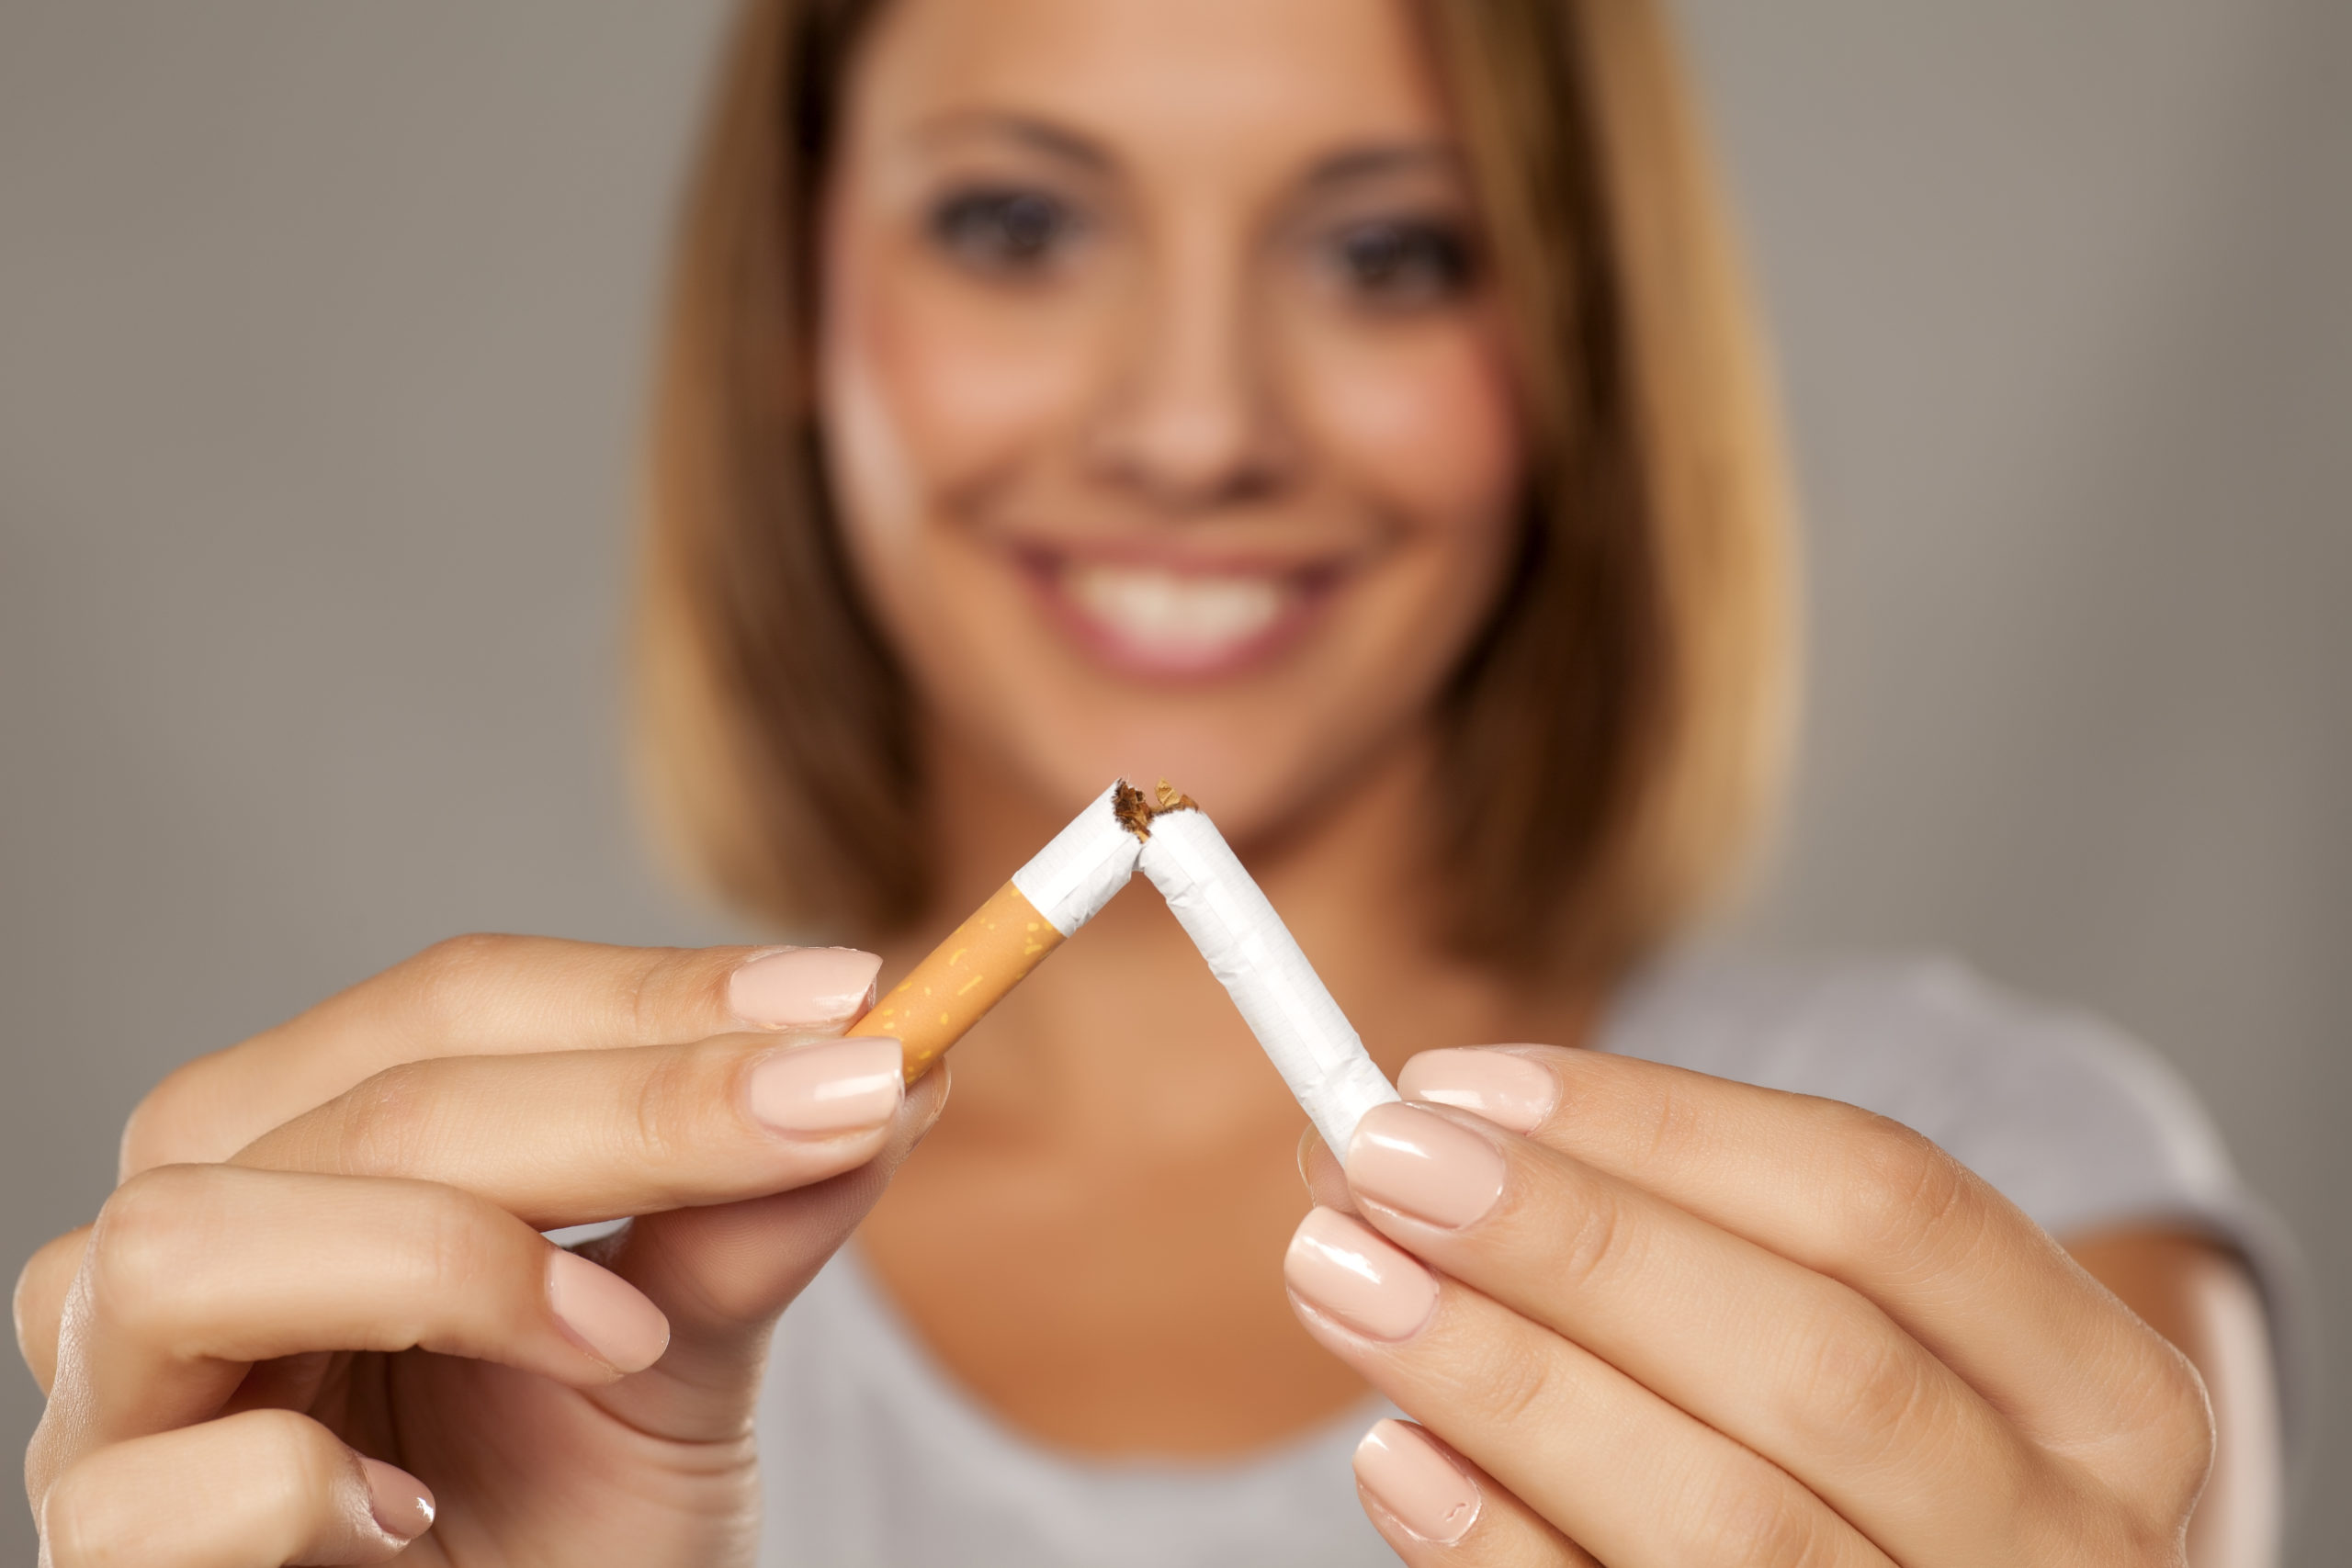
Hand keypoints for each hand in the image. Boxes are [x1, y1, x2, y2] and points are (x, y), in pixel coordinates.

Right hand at [15, 935, 943, 1566]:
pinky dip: (299, 1482)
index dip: (650, 994)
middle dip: (626, 1107)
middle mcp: (185, 1254)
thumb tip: (897, 1061)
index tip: (853, 1000)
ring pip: (190, 1242)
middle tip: (836, 1106)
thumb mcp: (682, 1360)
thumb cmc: (570, 1536)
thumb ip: (750, 1216)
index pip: (449, 1007)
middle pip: (369, 1105)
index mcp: (310, 1155)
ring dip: (444, 1262)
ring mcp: (116, 1410)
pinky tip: (414, 1515)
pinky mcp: (105, 1563)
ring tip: (618, 1342)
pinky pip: (152, 1491)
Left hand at [1292, 1047, 2215, 1565]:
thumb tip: (1429, 1129)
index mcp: (2101, 1396)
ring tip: (1341, 1277)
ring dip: (1510, 1381)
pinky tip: (1396, 1457)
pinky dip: (1504, 1548)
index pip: (1882, 1204)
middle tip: (1378, 1160)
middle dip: (1575, 1246)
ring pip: (1728, 1518)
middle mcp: (2056, 1541)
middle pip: (1811, 1359)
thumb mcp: (1861, 1341)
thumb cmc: (1875, 1475)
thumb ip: (1682, 1235)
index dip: (1660, 1128)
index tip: (1465, 1083)